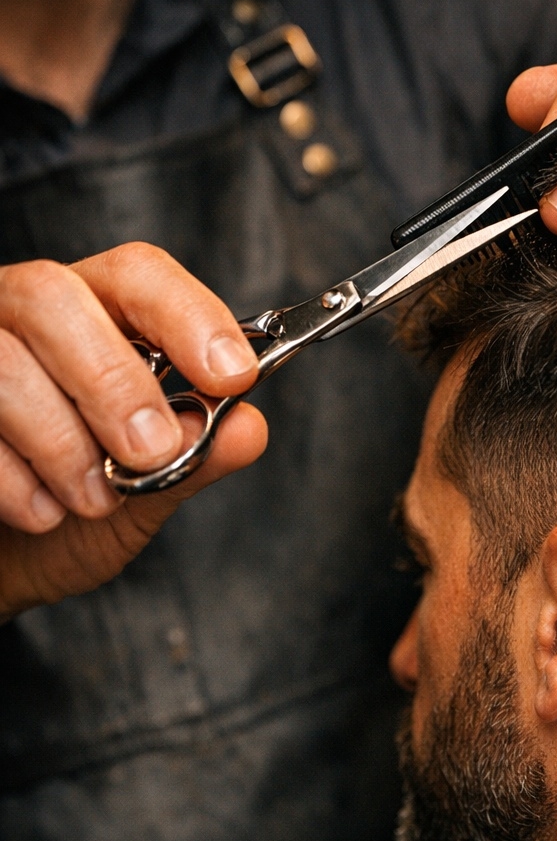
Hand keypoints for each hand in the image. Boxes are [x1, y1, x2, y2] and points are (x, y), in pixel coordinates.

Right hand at [0, 243, 266, 618]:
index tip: (232, 375)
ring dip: (62, 442)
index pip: (139, 274)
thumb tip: (248, 427)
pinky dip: (12, 476)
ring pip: (3, 358)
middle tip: (151, 453)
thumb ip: (198, 458)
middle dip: (114, 381)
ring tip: (95, 501)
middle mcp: (22, 314)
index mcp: (94, 316)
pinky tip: (42, 513)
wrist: (6, 566)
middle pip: (54, 294)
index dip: (190, 315)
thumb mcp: (150, 494)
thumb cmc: (74, 517)